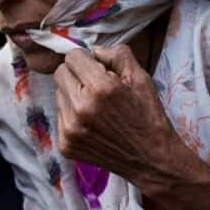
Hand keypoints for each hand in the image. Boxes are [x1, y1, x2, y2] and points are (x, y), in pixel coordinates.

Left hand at [54, 45, 184, 192]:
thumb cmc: (148, 115)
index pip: (72, 57)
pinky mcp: (65, 145)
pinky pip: (60, 116)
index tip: (99, 69)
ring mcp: (70, 129)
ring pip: (58, 94)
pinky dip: (73, 115)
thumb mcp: (141, 77)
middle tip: (97, 86)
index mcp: (100, 88)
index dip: (87, 59)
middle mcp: (80, 108)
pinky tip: (93, 123)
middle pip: (60, 74)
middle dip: (77, 75)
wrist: (151, 159)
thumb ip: (116, 55)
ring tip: (97, 107)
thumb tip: (93, 50)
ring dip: (74, 95)